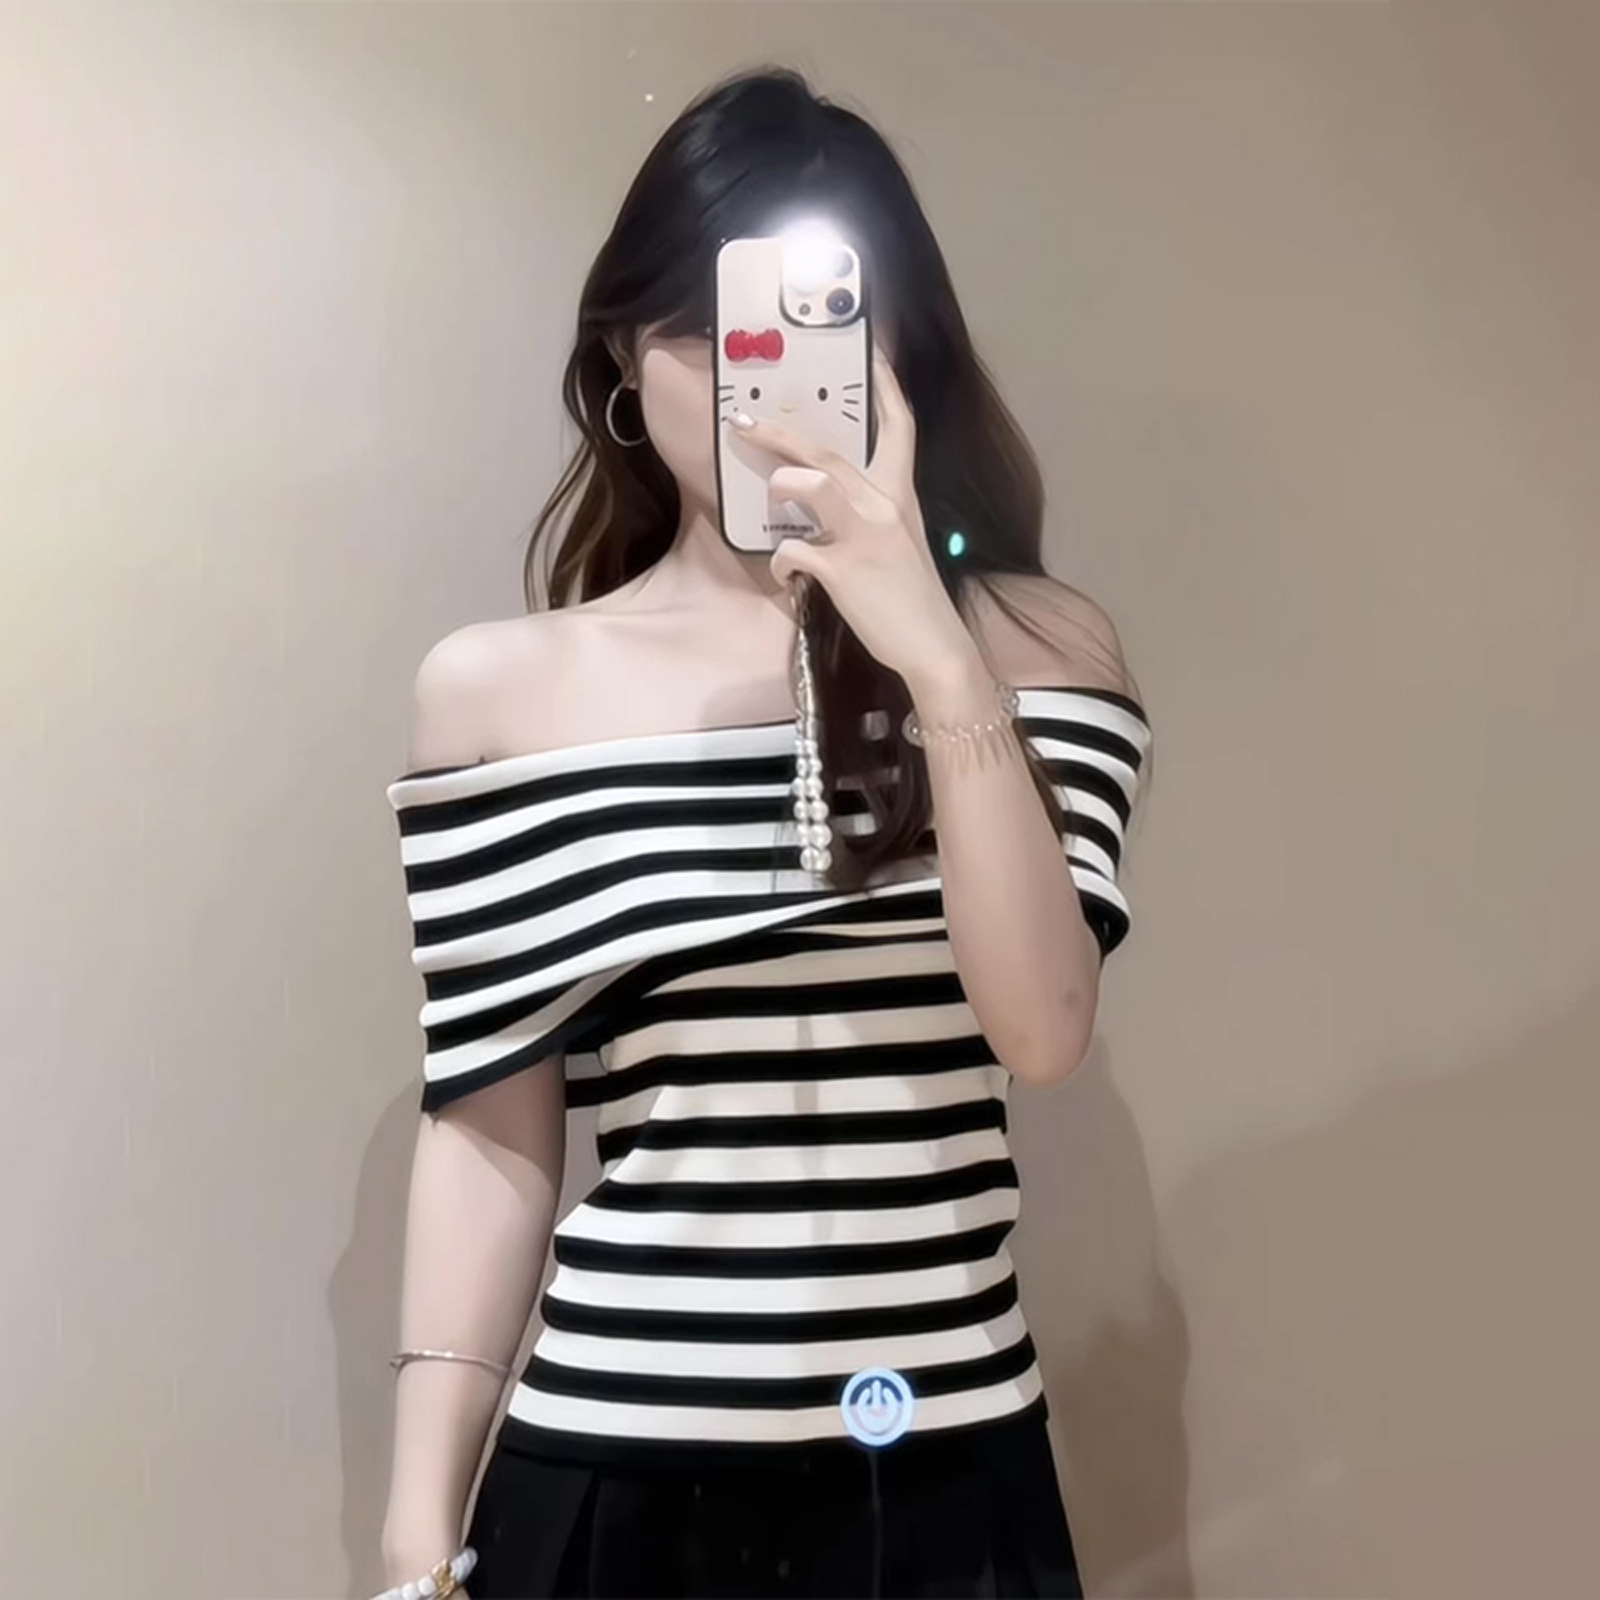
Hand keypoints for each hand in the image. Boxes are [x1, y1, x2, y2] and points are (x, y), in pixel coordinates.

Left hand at [726, 343, 976, 686]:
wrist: (935, 646)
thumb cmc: (913, 600)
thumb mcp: (899, 545)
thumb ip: (868, 520)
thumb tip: (825, 519)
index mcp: (900, 496)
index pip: (899, 428)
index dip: (887, 388)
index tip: (873, 354)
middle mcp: (884, 506)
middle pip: (828, 452)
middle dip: (781, 433)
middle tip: (745, 421)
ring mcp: (864, 536)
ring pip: (812, 484)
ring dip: (783, 484)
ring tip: (773, 494)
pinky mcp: (843, 570)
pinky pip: (793, 551)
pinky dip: (783, 562)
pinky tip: (789, 575)